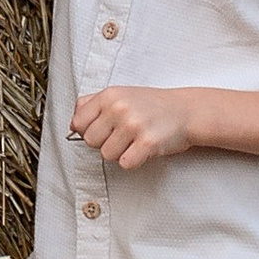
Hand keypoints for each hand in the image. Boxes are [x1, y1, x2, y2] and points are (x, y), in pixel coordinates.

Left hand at [71, 81, 205, 170]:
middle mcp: (119, 108)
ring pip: (106, 154)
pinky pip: (125, 164)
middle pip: (90, 141)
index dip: (87, 131)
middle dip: (104, 143)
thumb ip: (93, 104)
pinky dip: (133, 161)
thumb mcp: (121, 94)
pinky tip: (142, 150)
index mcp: (109, 95)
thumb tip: (72, 124)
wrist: (186, 111)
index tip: (102, 130)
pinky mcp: (147, 143)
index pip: (77, 122)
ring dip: (119, 153)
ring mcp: (134, 125)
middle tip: (122, 136)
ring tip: (134, 141)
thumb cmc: (151, 105)